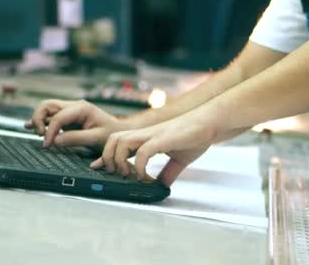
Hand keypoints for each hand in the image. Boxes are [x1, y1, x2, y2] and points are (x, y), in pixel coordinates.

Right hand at [26, 99, 127, 147]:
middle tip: (41, 136)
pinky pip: (50, 116)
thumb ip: (75, 139)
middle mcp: (74, 106)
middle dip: (38, 118)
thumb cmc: (111, 133)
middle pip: (47, 105)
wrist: (120, 131)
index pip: (58, 117)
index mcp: (81, 108)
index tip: (47, 144)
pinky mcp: (67, 118)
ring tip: (34, 132)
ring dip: (38, 118)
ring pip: (46, 108)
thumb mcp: (96, 138)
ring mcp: (70, 111)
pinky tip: (30, 126)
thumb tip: (55, 140)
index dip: (50, 131)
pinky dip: (41, 121)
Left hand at [90, 114, 216, 186]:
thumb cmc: (195, 136)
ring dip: (120, 161)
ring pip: (120, 142)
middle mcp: (144, 134)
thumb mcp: (179, 159)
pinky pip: (143, 151)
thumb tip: (162, 186)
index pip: (117, 143)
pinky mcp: (162, 138)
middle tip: (120, 175)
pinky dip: (139, 166)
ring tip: (131, 176)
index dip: (104, 157)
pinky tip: (146, 176)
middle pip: (112, 139)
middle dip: (108, 159)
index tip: (97, 168)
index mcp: (146, 138)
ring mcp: (152, 135)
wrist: (210, 122)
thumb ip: (168, 172)